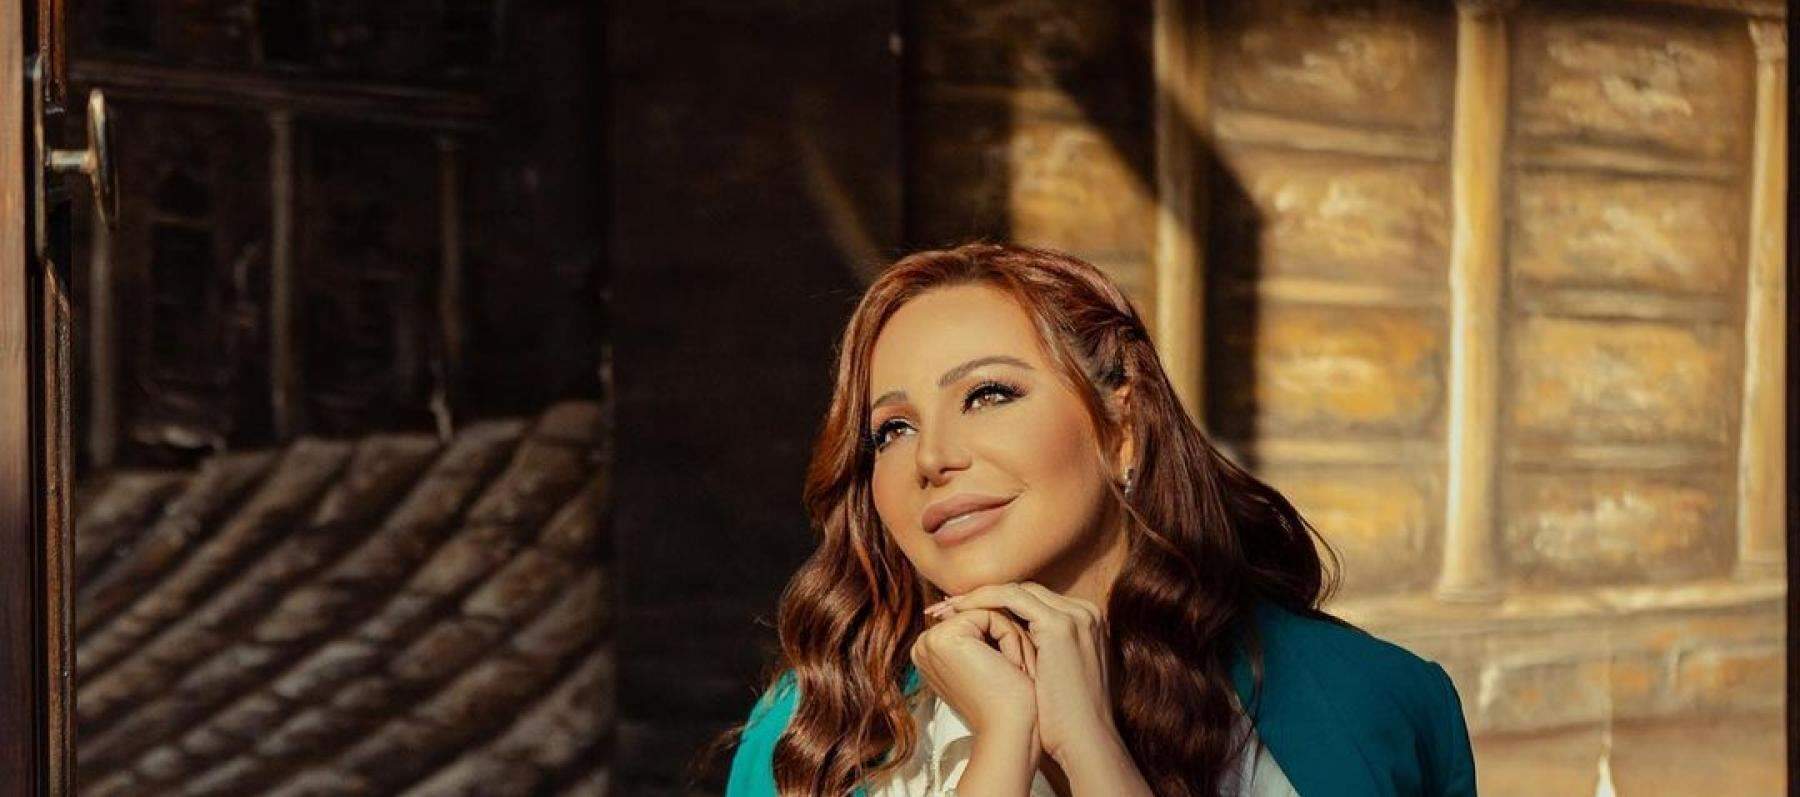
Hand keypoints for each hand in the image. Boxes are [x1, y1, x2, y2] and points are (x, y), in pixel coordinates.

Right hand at [910, 603, 1040, 746]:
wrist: (1011, 732)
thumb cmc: (1011, 703)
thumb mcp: (992, 659)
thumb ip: (984, 631)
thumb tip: (993, 596)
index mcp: (930, 651)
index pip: (977, 620)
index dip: (1004, 639)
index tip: (1010, 671)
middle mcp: (924, 645)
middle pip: (982, 613)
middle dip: (1009, 637)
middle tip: (1017, 672)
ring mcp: (930, 640)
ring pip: (989, 613)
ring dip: (1013, 640)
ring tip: (1016, 672)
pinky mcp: (946, 638)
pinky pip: (993, 616)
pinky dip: (1012, 641)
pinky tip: (1011, 669)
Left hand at [928, 582, 1113, 764]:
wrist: (1085, 740)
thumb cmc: (1065, 718)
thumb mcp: (1053, 673)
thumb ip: (1038, 652)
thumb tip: (999, 648)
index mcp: (1085, 621)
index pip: (1033, 601)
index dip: (996, 604)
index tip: (963, 613)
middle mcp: (1084, 611)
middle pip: (1024, 591)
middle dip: (982, 596)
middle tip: (948, 606)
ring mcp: (1074, 616)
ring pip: (1016, 590)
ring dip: (977, 596)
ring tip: (948, 608)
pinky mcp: (1060, 625)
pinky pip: (1011, 599)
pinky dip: (982, 601)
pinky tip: (959, 612)